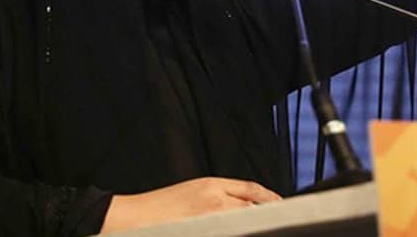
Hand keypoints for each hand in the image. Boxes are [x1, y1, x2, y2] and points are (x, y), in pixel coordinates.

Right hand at [99, 177, 281, 232]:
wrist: (136, 217)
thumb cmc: (160, 206)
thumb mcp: (192, 190)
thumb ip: (218, 194)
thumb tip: (242, 203)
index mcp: (212, 185)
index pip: (251, 188)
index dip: (269, 196)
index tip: (280, 203)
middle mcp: (215, 199)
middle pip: (253, 205)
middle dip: (267, 212)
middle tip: (278, 219)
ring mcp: (211, 218)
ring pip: (245, 219)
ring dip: (255, 224)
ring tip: (263, 228)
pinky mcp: (204, 230)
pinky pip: (230, 231)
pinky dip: (240, 231)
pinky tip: (243, 233)